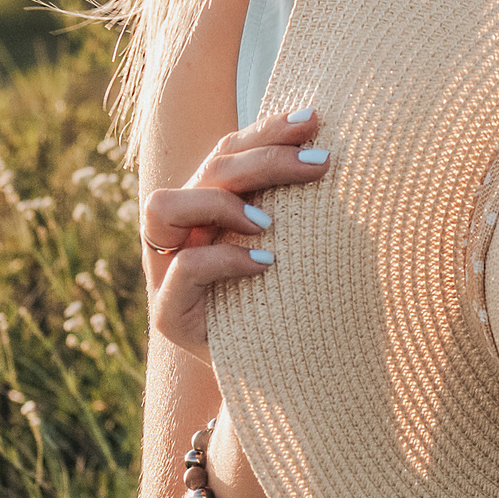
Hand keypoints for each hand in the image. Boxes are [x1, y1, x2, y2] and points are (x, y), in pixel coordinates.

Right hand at [142, 109, 326, 359]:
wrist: (286, 378)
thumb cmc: (300, 302)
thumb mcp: (304, 245)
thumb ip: (302, 203)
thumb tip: (335, 146)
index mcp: (211, 207)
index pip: (225, 150)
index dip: (264, 129)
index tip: (313, 119)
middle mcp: (183, 233)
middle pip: (206, 170)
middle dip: (264, 160)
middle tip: (321, 164)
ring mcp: (167, 273)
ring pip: (163, 207)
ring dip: (222, 204)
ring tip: (273, 222)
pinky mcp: (169, 315)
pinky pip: (184, 269)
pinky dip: (228, 259)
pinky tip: (269, 262)